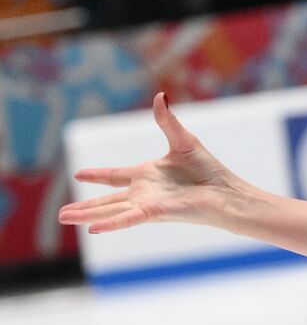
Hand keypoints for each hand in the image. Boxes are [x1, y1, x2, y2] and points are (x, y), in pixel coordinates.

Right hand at [60, 93, 241, 233]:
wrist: (226, 192)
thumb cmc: (208, 170)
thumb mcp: (183, 141)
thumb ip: (167, 121)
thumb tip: (160, 96)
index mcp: (147, 175)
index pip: (115, 176)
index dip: (97, 175)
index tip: (78, 174)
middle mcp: (144, 192)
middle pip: (108, 200)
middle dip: (85, 206)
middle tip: (62, 214)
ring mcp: (147, 203)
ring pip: (111, 211)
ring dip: (87, 215)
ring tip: (65, 218)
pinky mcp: (156, 213)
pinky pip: (128, 218)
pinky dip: (111, 223)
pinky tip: (92, 228)